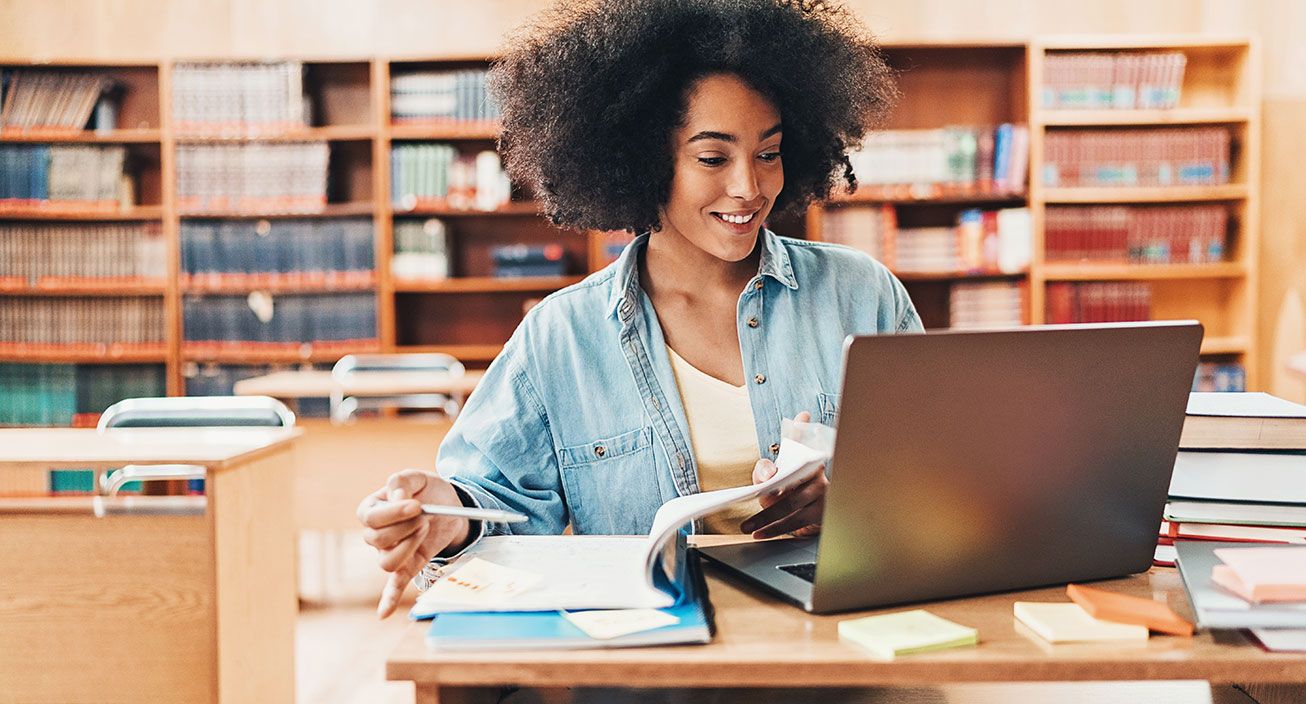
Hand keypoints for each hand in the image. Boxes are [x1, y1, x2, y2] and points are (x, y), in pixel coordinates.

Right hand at [357, 469, 471, 618]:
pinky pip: (393, 586)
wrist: (450, 504)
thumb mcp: (417, 477)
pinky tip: (384, 613)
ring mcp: (389, 552)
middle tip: (425, 516)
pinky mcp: (407, 566)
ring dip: (408, 547)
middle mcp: (375, 534)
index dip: (393, 513)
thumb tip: (397, 496)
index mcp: (371, 509)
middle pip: (377, 541)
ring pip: (386, 562)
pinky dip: (389, 600)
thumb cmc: (428, 490)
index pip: (370, 518)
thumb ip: (402, 481)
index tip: (416, 505)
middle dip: (405, 528)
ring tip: (424, 530)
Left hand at [740, 411, 825, 538]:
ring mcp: (822, 491)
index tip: (802, 419)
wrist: (803, 515)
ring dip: (767, 516)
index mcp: (804, 454)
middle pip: (792, 477)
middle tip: (750, 497)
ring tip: (748, 526)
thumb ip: (764, 471)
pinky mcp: (822, 511)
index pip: (802, 437)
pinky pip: (797, 521)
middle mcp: (816, 470)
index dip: (801, 429)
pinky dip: (775, 529)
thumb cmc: (785, 490)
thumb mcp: (770, 479)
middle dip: (769, 490)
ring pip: (793, 503)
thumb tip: (768, 474)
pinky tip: (760, 533)